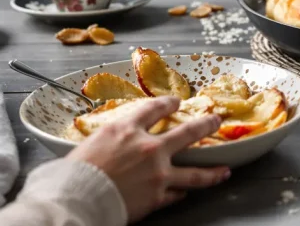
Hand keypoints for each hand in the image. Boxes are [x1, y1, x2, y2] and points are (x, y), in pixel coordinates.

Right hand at [67, 96, 230, 221]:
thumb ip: (112, 138)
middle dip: (205, 125)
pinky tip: (185, 193)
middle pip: (188, 132)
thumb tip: (114, 141)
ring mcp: (158, 173)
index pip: (154, 109)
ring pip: (195, 172)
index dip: (167, 103)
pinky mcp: (158, 196)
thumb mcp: (92, 142)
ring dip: (213, 171)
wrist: (77, 198)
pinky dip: (181, 193)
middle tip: (215, 122)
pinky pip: (176, 194)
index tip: (176, 102)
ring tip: (225, 170)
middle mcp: (149, 148)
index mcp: (127, 129)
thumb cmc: (74, 172)